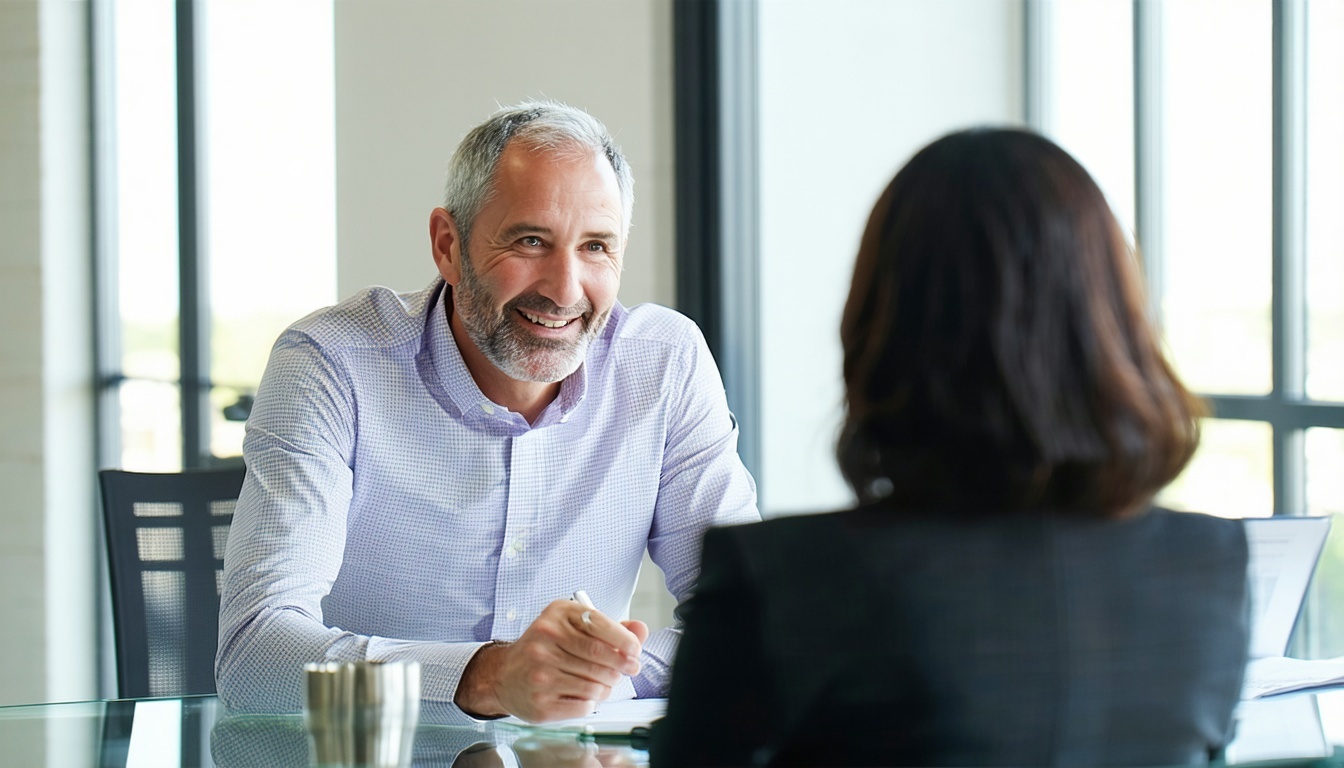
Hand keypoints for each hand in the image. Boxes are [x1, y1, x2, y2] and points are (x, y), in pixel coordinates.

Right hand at [456, 600, 648, 722]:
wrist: (504, 675)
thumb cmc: (544, 648)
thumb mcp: (572, 626)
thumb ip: (609, 628)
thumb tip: (640, 630)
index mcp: (556, 616)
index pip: (600, 625)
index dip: (625, 640)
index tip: (635, 649)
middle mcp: (545, 642)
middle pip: (601, 657)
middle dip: (623, 665)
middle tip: (629, 668)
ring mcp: (541, 674)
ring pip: (595, 684)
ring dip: (608, 685)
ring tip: (603, 681)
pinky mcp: (541, 702)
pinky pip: (584, 705)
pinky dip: (593, 701)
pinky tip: (586, 693)